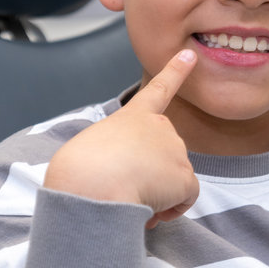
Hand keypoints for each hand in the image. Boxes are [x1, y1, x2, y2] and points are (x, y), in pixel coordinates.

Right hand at [43, 49, 198, 228]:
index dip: (175, 71)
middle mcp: (159, 126)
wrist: (91, 185)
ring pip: (173, 180)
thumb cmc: (78, 171)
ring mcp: (175, 149)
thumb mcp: (92, 150)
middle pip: (163, 156)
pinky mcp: (185, 175)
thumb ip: (117, 155)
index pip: (158, 89)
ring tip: (129, 196)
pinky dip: (172, 209)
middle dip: (151, 175)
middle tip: (125, 187)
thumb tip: (133, 181)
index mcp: (132, 116)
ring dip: (157, 195)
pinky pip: (185, 199)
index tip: (190, 55)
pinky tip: (151, 212)